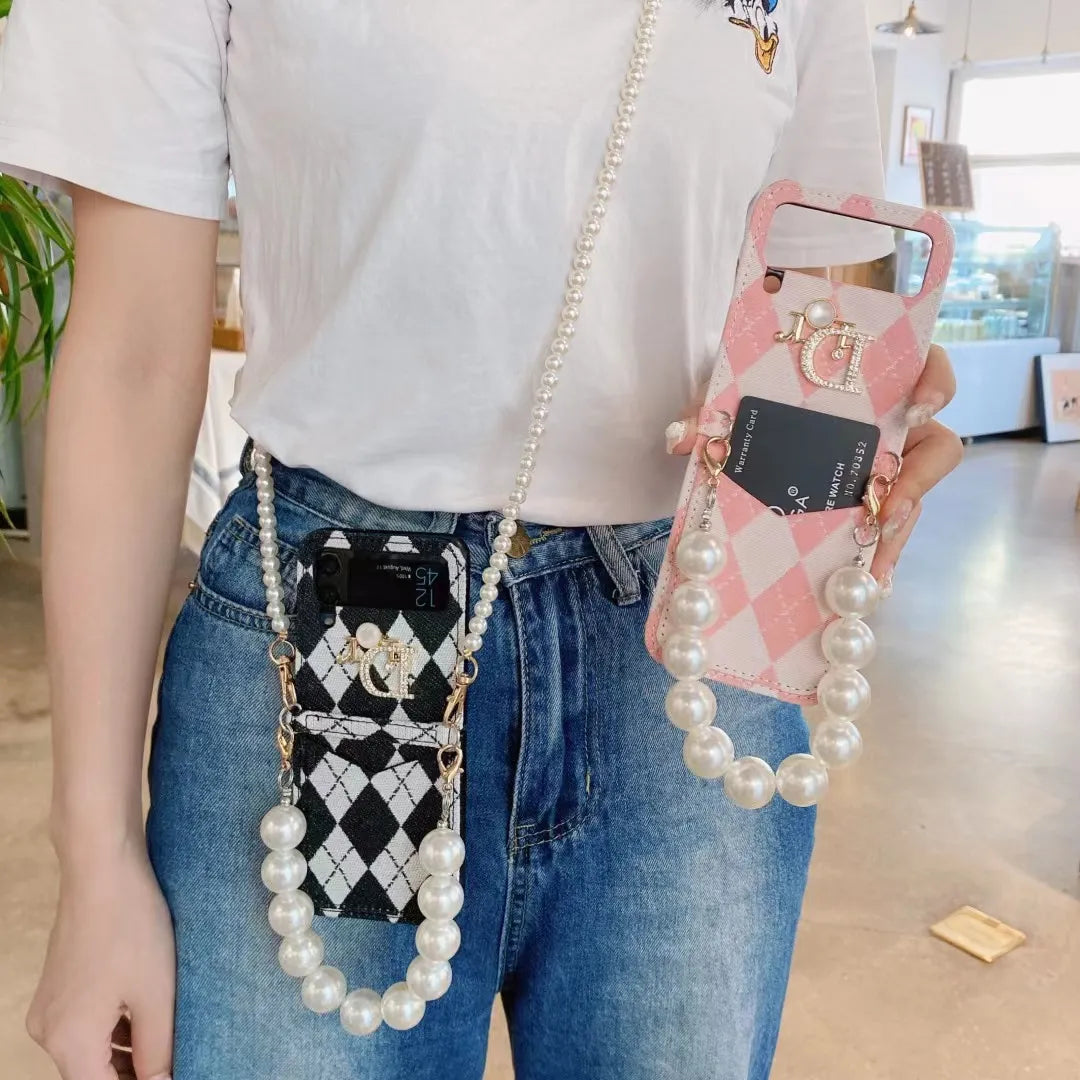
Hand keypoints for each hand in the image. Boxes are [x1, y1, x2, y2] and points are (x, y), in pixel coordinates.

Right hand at [27, 841, 174, 1079]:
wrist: (102, 868)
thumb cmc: (132, 926)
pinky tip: (151, 1017)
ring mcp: (50, 1008)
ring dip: (129, 1054)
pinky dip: (117, 1029)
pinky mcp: (59, 986)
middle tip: (178, 1062)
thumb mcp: (156, 995)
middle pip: (94, 1076)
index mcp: (69, 1043)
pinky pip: (88, 1024)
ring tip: (172, 1044)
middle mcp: (48, 1033)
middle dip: (134, 1075)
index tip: (174, 1073)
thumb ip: (158, 1052)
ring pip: (92, 1051)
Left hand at [665, 343, 962, 591]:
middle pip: (933, 450)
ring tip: (874, 570)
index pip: (927, 368)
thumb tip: (679, 437)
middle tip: (892, 511)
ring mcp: (881, 471)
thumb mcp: (730, 395)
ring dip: (895, 536)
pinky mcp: (864, 508)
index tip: (919, 406)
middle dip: (920, 482)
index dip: (935, 383)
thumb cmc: (752, 393)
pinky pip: (881, 533)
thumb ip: (706, 410)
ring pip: (910, 502)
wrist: (742, 418)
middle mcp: (888, 427)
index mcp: (869, 384)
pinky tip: (862, 584)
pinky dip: (872, 558)